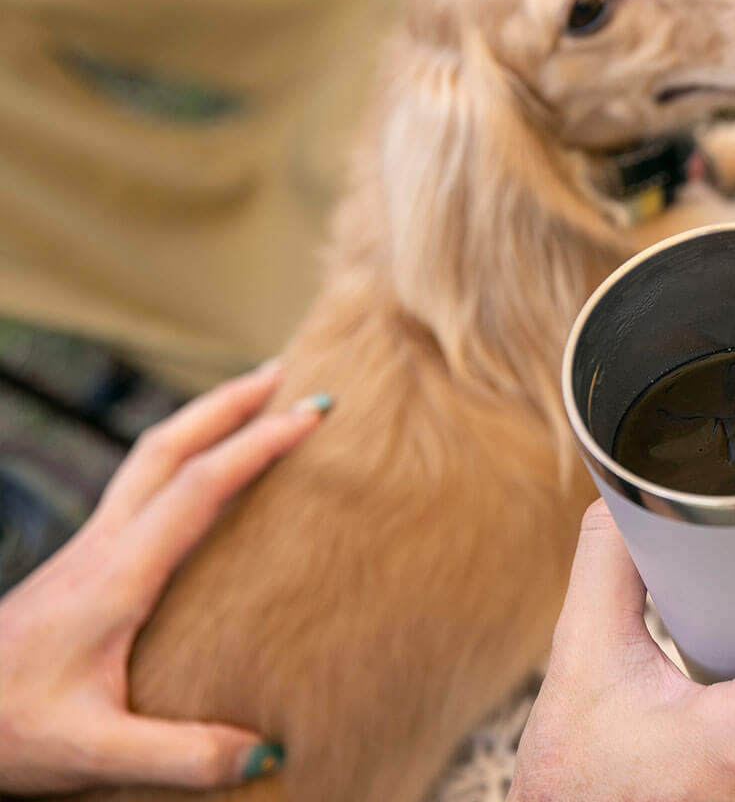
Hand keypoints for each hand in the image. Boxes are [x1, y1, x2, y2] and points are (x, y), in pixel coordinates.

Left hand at [0, 362, 329, 794]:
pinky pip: (141, 486)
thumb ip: (181, 754)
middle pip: (166, 445)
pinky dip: (184, 456)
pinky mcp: (81, 564)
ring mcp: (87, 550)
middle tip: (287, 372)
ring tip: (253, 401)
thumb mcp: (93, 752)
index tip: (311, 413)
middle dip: (229, 401)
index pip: (197, 487)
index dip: (257, 445)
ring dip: (203, 419)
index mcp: (115, 577)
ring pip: (148, 458)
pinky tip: (205, 476)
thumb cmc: (6, 730)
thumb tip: (266, 751)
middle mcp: (101, 547)